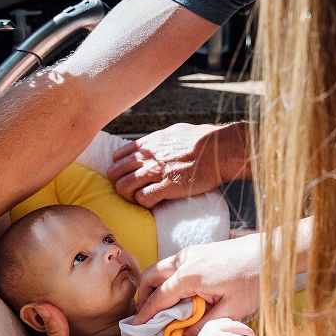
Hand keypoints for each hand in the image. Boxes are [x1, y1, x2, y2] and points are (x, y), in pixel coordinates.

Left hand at [107, 122, 250, 207]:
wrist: (219, 149)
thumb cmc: (204, 139)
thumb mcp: (175, 132)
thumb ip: (161, 139)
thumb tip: (157, 143)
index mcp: (149, 143)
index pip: (118, 157)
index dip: (119, 169)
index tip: (128, 176)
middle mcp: (147, 157)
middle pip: (115, 173)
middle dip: (119, 184)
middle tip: (131, 191)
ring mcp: (155, 172)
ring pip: (123, 187)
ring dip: (129, 197)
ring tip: (140, 199)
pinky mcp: (166, 186)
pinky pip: (143, 199)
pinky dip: (145, 204)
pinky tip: (154, 203)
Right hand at [134, 233, 261, 335]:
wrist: (272, 253)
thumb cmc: (255, 281)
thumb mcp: (230, 311)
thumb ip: (202, 328)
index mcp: (188, 276)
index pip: (157, 298)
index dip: (145, 315)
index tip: (135, 328)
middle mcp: (185, 260)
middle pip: (152, 277)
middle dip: (144, 296)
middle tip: (146, 317)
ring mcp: (192, 252)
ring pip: (162, 268)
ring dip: (157, 286)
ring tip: (162, 308)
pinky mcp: (200, 250)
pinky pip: (176, 265)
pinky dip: (170, 279)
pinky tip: (181, 294)